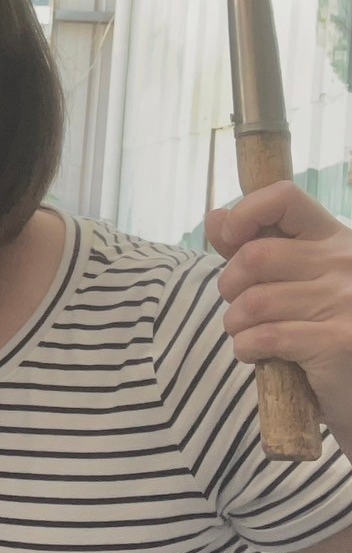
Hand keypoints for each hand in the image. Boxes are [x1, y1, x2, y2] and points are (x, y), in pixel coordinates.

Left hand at [207, 181, 351, 435]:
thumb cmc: (326, 329)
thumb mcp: (299, 280)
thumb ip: (257, 247)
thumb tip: (215, 217)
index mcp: (335, 240)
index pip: (285, 198)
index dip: (245, 212)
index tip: (229, 238)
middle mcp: (345, 263)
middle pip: (255, 256)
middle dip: (230, 286)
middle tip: (241, 307)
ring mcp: (345, 302)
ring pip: (254, 301)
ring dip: (236, 323)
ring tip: (249, 334)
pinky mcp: (338, 342)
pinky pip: (265, 336)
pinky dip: (247, 348)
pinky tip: (257, 353)